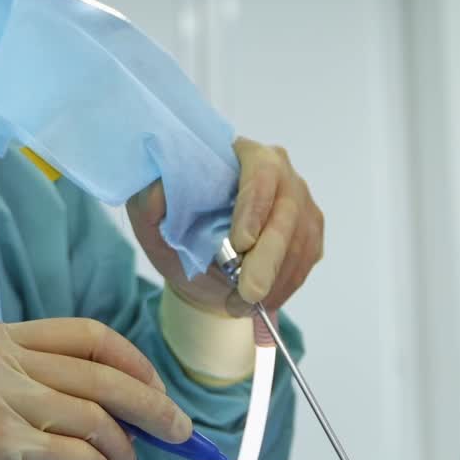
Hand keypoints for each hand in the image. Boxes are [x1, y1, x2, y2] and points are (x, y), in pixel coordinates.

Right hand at [0, 318, 192, 459]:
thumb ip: (40, 386)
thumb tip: (124, 411)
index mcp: (1, 339)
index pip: (88, 335)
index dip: (134, 362)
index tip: (157, 391)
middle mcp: (1, 359)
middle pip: (102, 376)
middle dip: (152, 406)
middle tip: (181, 433)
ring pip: (95, 417)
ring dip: (126, 452)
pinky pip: (76, 454)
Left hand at [128, 136, 323, 316]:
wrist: (203, 271)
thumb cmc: (180, 238)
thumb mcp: (153, 223)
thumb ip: (148, 203)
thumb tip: (159, 190)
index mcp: (238, 155)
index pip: (259, 171)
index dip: (254, 206)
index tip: (241, 243)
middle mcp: (278, 169)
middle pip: (287, 208)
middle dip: (269, 256)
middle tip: (250, 292)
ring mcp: (299, 198)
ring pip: (300, 237)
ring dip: (276, 278)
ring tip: (244, 304)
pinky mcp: (311, 228)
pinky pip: (307, 257)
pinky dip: (286, 284)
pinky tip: (264, 301)